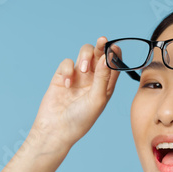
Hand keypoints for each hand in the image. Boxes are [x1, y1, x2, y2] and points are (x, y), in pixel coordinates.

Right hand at [33, 36, 119, 151]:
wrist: (57, 129)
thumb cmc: (81, 119)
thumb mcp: (97, 99)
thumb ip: (103, 77)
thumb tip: (108, 57)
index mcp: (106, 85)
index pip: (114, 64)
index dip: (115, 54)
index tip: (115, 47)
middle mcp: (94, 79)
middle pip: (100, 54)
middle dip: (101, 46)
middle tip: (102, 41)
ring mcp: (78, 77)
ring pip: (84, 54)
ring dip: (85, 56)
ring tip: (83, 70)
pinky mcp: (62, 76)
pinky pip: (67, 63)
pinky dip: (67, 70)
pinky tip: (67, 84)